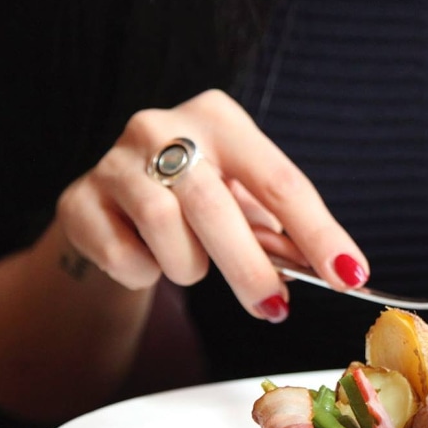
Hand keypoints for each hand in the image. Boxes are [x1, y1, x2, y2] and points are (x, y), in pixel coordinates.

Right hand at [55, 89, 368, 321]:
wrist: (115, 204)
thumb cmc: (199, 200)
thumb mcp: (247, 203)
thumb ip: (286, 232)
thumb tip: (342, 272)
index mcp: (220, 119)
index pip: (280, 180)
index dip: (318, 233)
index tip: (350, 275)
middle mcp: (162, 126)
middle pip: (215, 205)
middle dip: (250, 267)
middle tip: (274, 308)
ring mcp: (114, 161)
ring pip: (165, 228)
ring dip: (189, 265)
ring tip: (194, 265)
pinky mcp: (77, 199)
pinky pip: (122, 254)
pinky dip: (144, 272)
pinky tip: (148, 258)